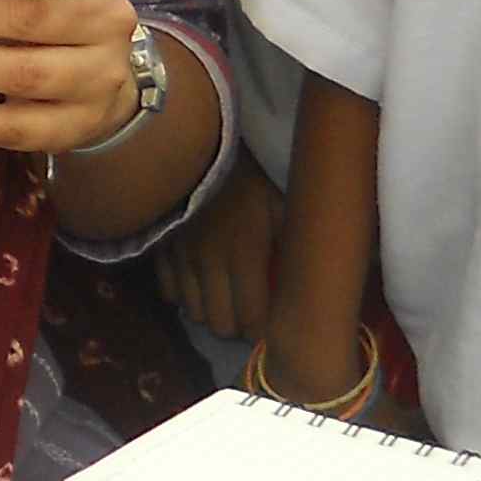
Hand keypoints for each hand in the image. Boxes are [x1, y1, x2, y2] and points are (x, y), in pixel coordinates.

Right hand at [156, 165, 283, 342]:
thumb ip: (295, 243)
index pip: (253, 318)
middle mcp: (210, 265)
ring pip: (193, 312)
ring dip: (211, 313)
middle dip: (237, 326)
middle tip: (249, 316)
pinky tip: (196, 286)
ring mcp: (181, 259)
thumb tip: (319, 275)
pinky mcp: (161, 250)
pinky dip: (184, 296)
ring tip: (224, 302)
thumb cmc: (247, 178)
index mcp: (245, 255)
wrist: (195, 148)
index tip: (274, 328)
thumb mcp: (281, 205)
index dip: (264, 332)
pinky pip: (168, 292)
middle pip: (220, 324)